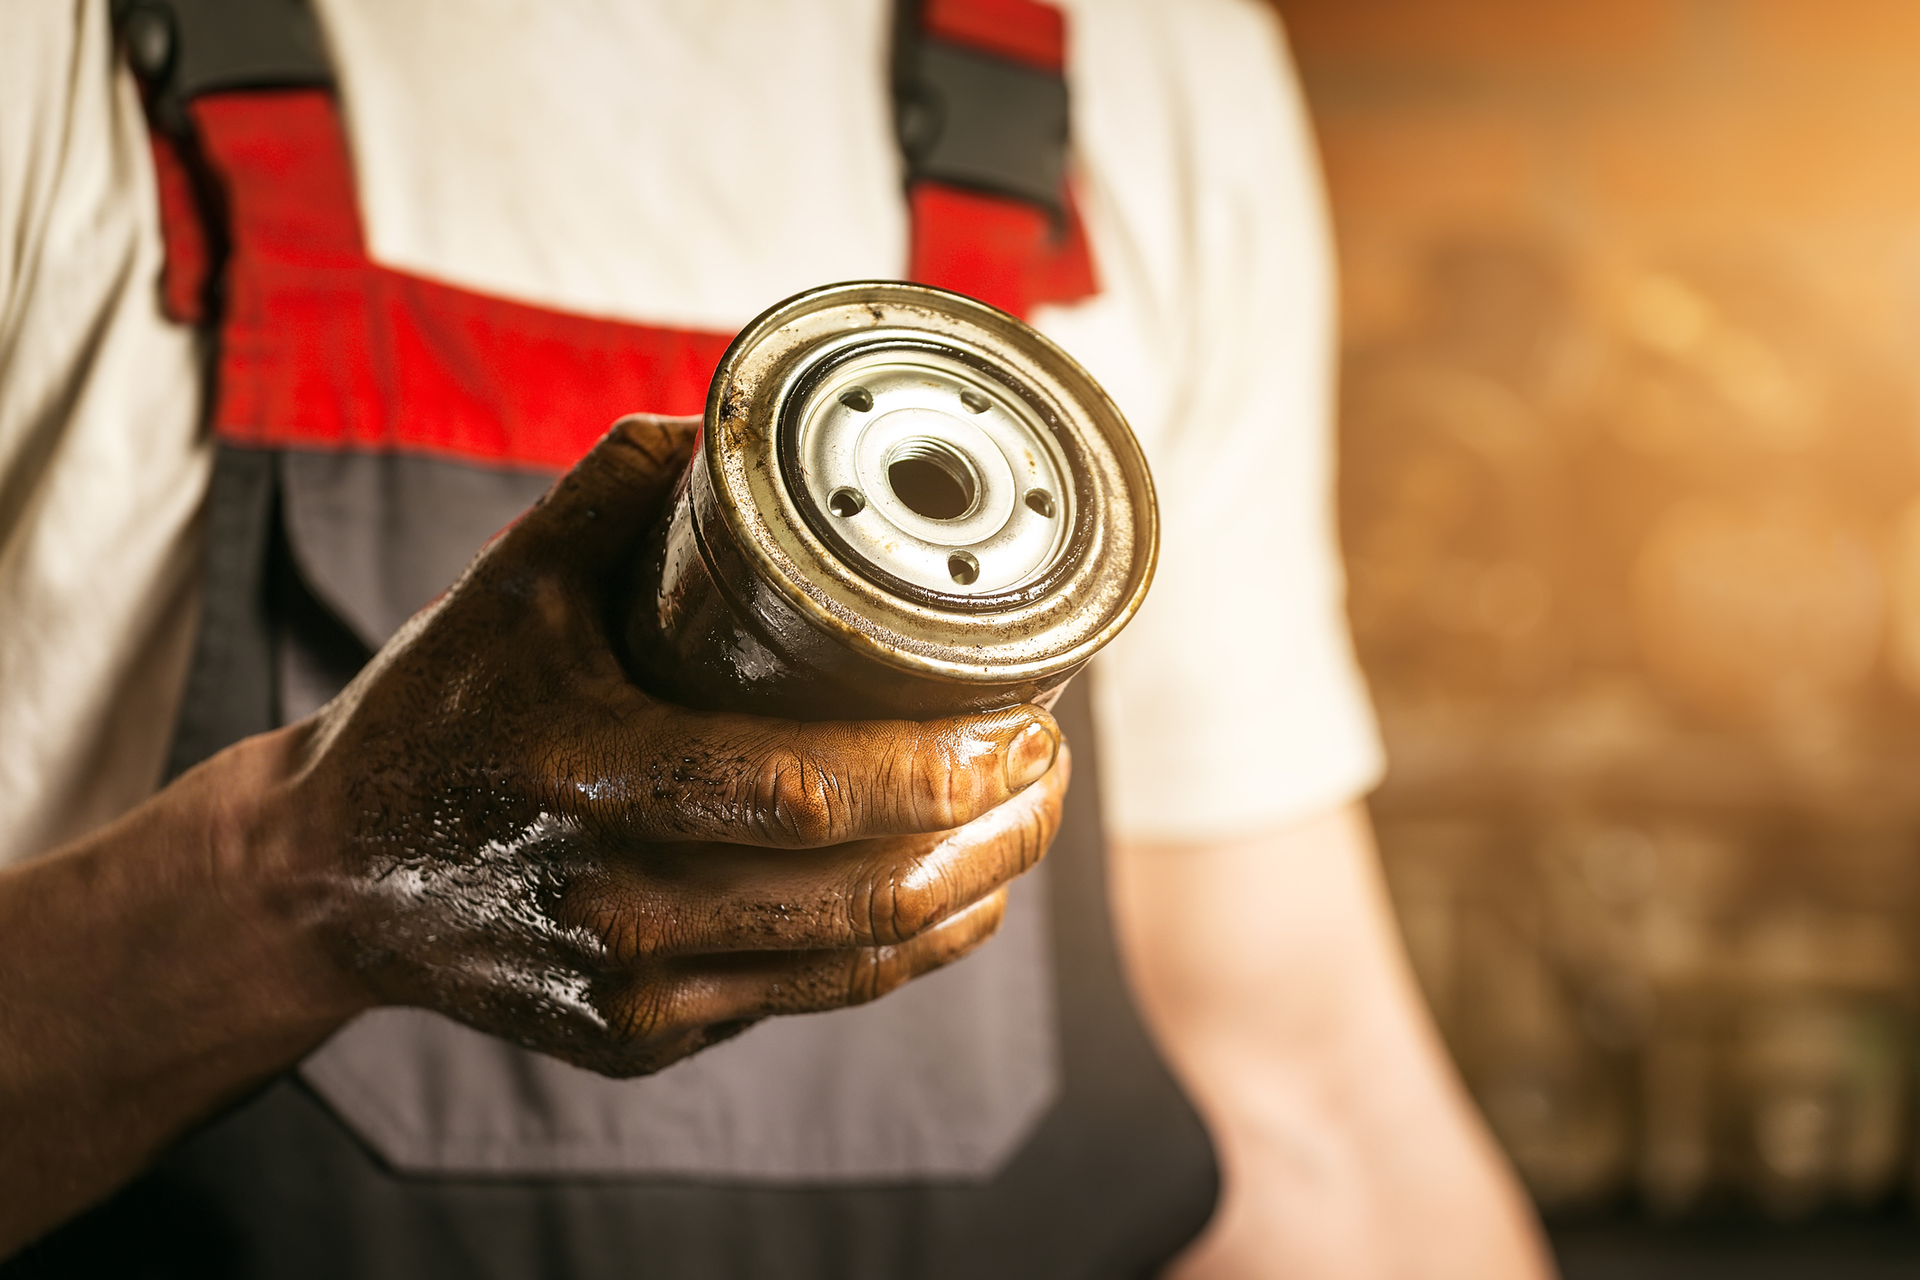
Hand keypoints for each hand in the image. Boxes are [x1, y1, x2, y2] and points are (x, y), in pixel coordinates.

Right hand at [275, 416, 1067, 1076]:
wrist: (327, 878)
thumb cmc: (433, 713)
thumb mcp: (506, 583)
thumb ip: (618, 486)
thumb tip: (735, 404)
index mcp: (587, 779)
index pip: (805, 794)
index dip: (942, 768)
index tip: (1026, 716)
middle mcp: (613, 907)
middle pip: (866, 896)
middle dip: (997, 829)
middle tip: (1051, 759)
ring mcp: (630, 994)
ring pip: (860, 964)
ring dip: (975, 891)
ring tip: (1027, 818)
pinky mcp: (640, 1041)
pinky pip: (813, 999)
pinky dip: (907, 950)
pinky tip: (955, 893)